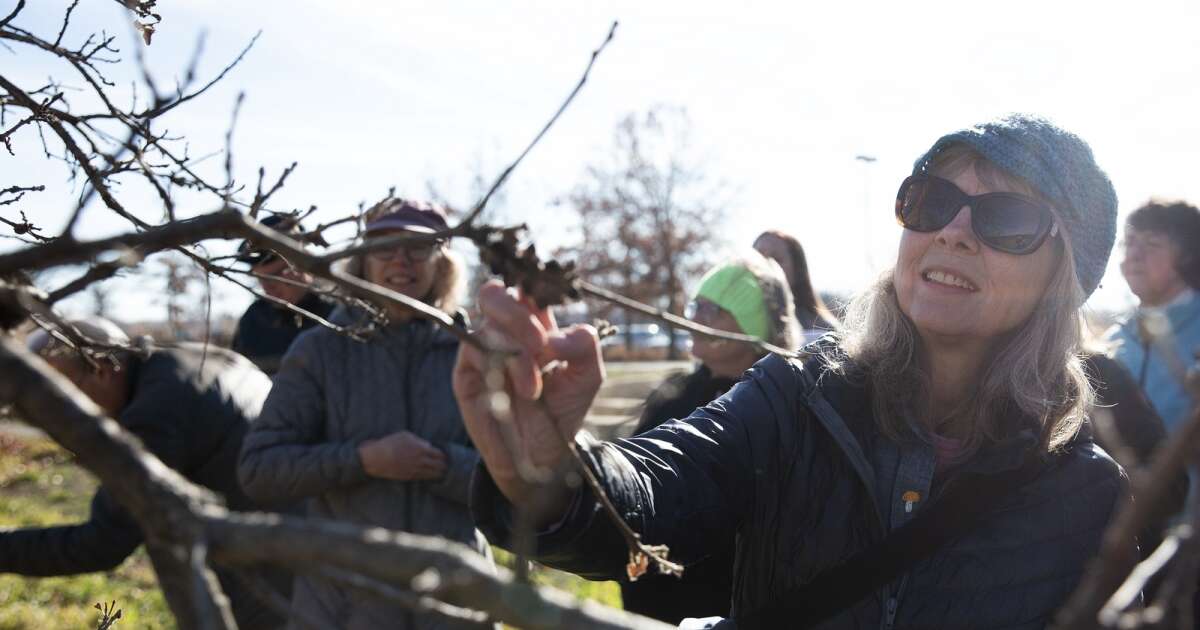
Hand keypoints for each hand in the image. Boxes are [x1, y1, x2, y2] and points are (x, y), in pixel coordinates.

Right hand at [358, 431, 445, 480]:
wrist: (375, 459)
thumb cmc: (389, 444)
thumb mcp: (404, 435)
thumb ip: (419, 440)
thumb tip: (428, 446)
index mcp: (420, 448)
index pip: (439, 453)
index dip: (444, 455)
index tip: (446, 456)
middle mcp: (420, 460)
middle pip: (439, 465)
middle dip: (444, 465)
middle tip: (448, 465)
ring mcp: (415, 470)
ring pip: (433, 474)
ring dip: (439, 473)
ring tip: (444, 473)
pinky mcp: (409, 477)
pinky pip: (423, 478)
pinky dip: (429, 477)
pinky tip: (432, 477)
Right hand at [453, 280, 603, 512]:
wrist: (543, 455)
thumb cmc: (564, 411)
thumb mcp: (588, 376)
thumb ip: (584, 345)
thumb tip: (556, 337)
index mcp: (535, 323)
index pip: (525, 286)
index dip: (534, 285)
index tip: (552, 307)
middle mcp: (505, 331)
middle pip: (495, 294)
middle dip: (518, 315)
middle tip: (541, 345)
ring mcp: (482, 350)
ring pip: (488, 324)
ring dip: (516, 352)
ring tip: (534, 388)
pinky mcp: (465, 373)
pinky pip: (471, 350)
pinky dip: (500, 365)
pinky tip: (523, 391)